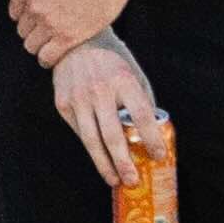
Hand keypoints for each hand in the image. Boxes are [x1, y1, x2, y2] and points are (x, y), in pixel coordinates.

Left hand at [0, 0, 137, 62]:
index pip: (15, 14)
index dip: (27, 16)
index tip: (39, 16)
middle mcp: (34, 7)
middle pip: (23, 31)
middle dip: (34, 30)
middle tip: (50, 27)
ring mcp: (50, 24)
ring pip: (32, 46)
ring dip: (40, 45)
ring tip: (53, 41)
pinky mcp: (67, 38)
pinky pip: (47, 57)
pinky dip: (48, 59)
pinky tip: (54, 55)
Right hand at [47, 37, 164, 178]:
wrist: (74, 41)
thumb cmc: (111, 60)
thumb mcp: (133, 72)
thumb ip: (142, 100)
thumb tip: (153, 132)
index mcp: (124, 80)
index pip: (141, 116)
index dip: (152, 139)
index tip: (159, 156)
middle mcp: (100, 90)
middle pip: (114, 135)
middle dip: (125, 162)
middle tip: (134, 181)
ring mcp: (79, 98)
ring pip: (92, 140)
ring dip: (105, 164)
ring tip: (115, 180)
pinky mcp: (63, 104)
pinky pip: (80, 132)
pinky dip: (91, 149)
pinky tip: (101, 160)